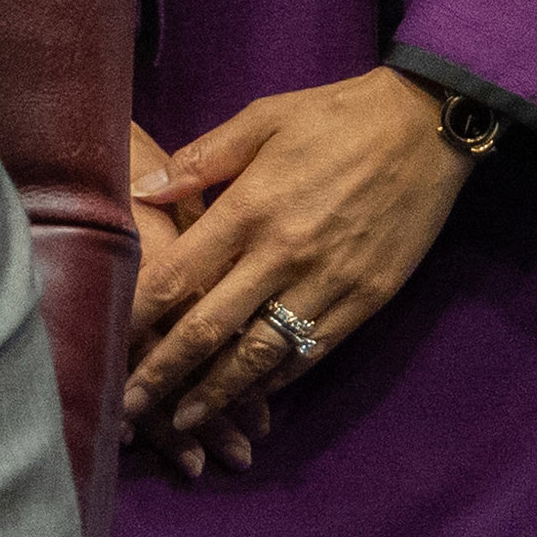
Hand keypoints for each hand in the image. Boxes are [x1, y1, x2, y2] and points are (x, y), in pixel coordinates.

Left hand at [121, 68, 484, 467]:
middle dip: (163, 375)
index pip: (176, 276)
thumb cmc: (338, 117)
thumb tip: (142, 191)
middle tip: (129, 409)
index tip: (108, 343)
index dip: (136, 316)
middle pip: (209, 329)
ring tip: (184, 419)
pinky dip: (278, 378)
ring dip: (217, 393)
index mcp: (249, 208)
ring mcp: (327, 282)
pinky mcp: (365, 299)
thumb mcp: (264, 118)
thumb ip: (202, 158)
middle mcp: (283, 254)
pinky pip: (312, 351)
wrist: (428, 125)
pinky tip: (253, 392)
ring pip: (259, 354)